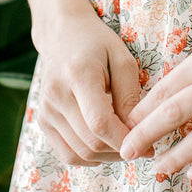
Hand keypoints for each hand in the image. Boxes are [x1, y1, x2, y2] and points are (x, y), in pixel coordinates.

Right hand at [35, 8, 142, 166]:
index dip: (124, 140)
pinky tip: (105, 146)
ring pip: (79, 153)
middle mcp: (56, 95)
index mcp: (78, 74)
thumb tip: (135, 132)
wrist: (63, 33)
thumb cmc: (98, 43)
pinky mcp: (42, 121)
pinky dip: (89, 157)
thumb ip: (129, 95)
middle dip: (120, 151)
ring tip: (125, 145)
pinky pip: (67, 154)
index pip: (100, 123)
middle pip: (90, 142)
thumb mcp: (123, 59)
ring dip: (106, 157)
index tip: (148, 146)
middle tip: (141, 146)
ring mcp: (45, 110)